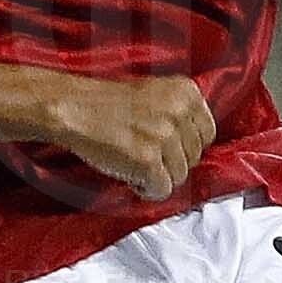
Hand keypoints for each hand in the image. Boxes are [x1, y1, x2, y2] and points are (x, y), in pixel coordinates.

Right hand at [39, 71, 215, 200]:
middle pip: (194, 158)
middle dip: (171, 162)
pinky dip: (146, 188)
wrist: (74, 108)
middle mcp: (180, 112)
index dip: (185, 146)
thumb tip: (193, 145)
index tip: (166, 146)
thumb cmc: (107, 104)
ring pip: (179, 177)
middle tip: (145, 154)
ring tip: (134, 162)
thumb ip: (179, 114)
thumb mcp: (155, 93)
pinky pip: (162, 189)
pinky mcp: (148, 160)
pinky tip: (130, 174)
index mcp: (186, 92)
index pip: (207, 134)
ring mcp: (165, 137)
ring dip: (157, 176)